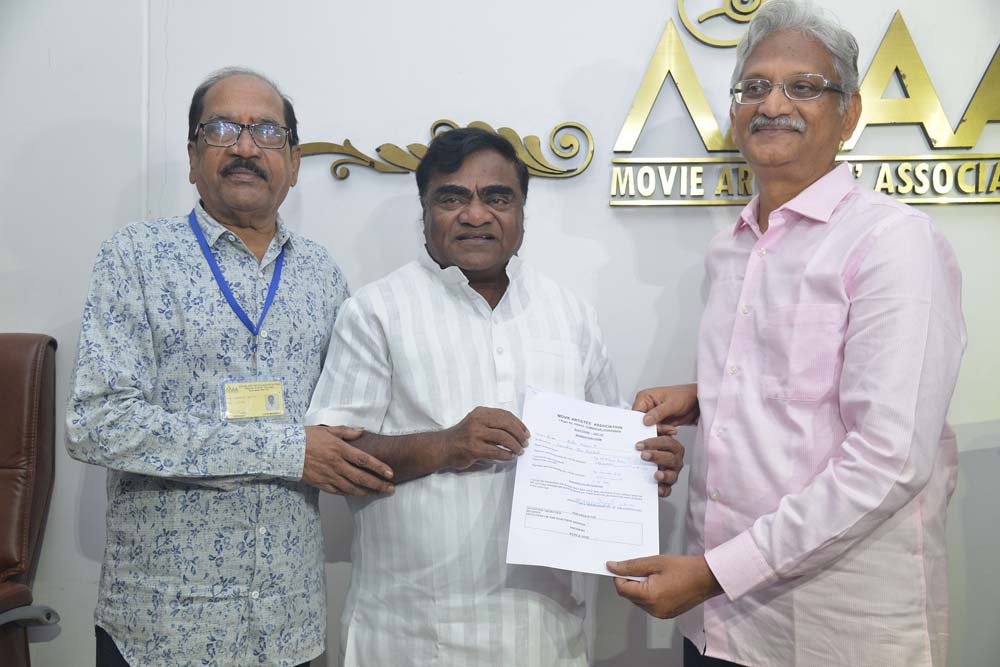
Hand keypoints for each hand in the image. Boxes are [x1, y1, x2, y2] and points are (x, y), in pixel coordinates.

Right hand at [302, 425, 394, 494]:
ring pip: (351, 488)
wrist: (284, 450)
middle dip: (378, 484)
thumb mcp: (327, 429)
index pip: (364, 460)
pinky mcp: (320, 483)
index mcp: (339, 449)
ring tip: (379, 493)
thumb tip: (362, 431)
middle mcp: (335, 464)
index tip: (390, 473)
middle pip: (361, 477)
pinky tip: (359, 494)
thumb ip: (346, 431)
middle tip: (390, 488)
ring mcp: (328, 475)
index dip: (378, 467)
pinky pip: (338, 492)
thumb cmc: (306, 437)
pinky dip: (350, 494)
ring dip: (367, 492)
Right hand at [442, 407, 529, 469]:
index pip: (505, 415)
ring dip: (515, 445)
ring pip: (503, 438)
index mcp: (481, 412)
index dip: (519, 424)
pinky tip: (510, 456)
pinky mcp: (474, 449)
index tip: (526, 432)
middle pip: (506, 425)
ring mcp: (475, 434)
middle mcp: (478, 420)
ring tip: (519, 450)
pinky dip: (506, 454)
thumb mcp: (476, 422)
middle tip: (525, 442)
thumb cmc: (463, 436)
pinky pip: (496, 451)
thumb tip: (516, 430)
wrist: (443, 447)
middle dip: (519, 434)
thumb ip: (492, 423)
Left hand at [607, 555, 721, 618]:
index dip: (619, 576)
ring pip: (638, 600)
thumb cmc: (685, 568)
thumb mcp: (655, 562)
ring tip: (655, 575)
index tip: (620, 566)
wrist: (707, 578)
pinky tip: (660, 583)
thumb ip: (632, 566)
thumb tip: (613, 567)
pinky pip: (649, 605)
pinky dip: (649, 594)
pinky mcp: (666, 614)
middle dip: (631, 581)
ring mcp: (660, 614)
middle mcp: (654, 609)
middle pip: (629, 595)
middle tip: (642, 568)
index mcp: (650, 597)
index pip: (622, 589)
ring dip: (640, 588)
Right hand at [633, 384, 698, 431]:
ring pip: (649, 429)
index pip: (635, 413)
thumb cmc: (684, 396)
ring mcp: (652, 415)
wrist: (696, 402)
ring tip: (671, 429)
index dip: (639, 423)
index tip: (648, 429)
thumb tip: (645, 420)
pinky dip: (663, 433)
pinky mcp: (658, 422)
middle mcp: (646, 406)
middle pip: (640, 423)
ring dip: (660, 431)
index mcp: (644, 397)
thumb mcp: (671, 404)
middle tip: (663, 429)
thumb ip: (657, 413)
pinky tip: (671, 430)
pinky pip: (656, 431)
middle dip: (652, 428)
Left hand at [636, 430, 684, 496]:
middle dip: (657, 456)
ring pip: (672, 475)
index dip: (654, 442)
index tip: (639, 444)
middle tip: (643, 455)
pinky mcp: (667, 486)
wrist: (643, 466)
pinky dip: (663, 491)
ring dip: (664, 474)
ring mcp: (672, 474)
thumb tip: (649, 421)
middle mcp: (675, 460)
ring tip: (656, 474)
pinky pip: (667, 490)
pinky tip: (656, 489)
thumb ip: (652, 429)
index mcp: (673, 447)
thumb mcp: (650, 437)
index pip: (667, 442)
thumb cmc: (650, 449)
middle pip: (670, 458)